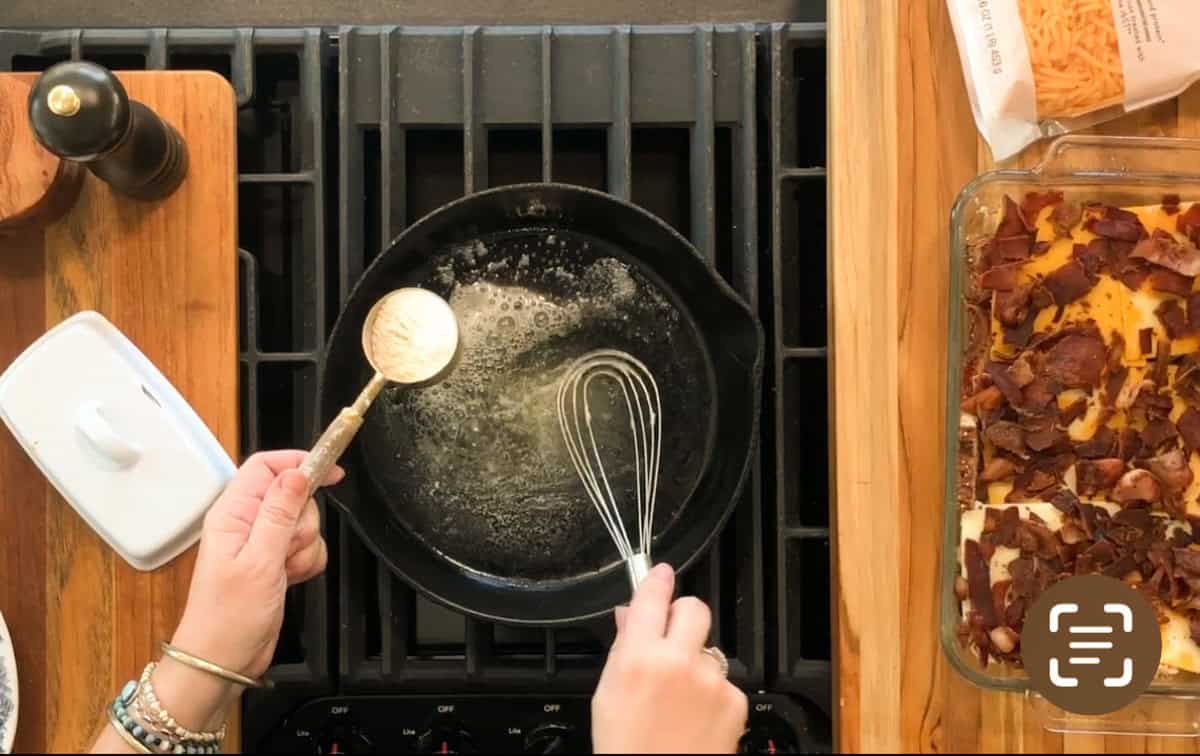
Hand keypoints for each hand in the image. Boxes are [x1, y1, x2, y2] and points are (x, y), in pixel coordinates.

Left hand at [171, 450, 341, 679]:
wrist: (223, 661)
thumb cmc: (227, 617)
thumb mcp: (259, 561)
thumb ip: (280, 513)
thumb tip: (297, 473)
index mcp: (232, 512)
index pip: (267, 466)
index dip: (299, 462)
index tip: (331, 471)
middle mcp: (246, 522)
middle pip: (294, 494)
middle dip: (304, 520)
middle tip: (288, 547)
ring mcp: (262, 542)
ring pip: (304, 523)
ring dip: (305, 546)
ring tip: (284, 570)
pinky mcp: (275, 561)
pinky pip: (307, 547)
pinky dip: (307, 562)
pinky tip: (291, 579)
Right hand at [591, 564, 747, 753]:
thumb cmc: (626, 748)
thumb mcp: (608, 693)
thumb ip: (623, 647)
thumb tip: (629, 615)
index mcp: (639, 657)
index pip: (652, 596)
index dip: (657, 579)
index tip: (661, 573)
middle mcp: (678, 662)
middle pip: (694, 608)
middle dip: (684, 615)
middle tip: (673, 635)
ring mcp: (711, 680)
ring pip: (709, 649)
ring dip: (696, 662)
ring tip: (678, 698)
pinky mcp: (734, 701)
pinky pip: (724, 682)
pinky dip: (712, 693)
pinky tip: (695, 716)